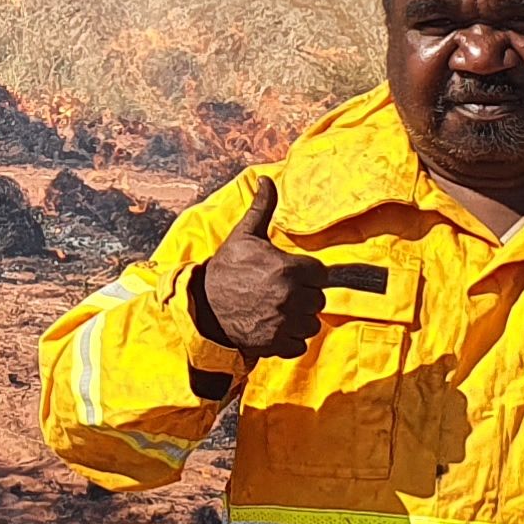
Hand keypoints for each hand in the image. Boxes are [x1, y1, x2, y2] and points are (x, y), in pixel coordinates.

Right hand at [191, 177, 330, 358]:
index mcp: (288, 268)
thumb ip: (262, 208)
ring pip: (311, 323)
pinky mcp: (276, 344)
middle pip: (318, 299)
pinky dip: (290, 339)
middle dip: (303, 296)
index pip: (321, 274)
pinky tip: (273, 326)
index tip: (289, 273)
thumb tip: (267, 178)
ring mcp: (284, 323)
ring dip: (299, 318)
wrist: (202, 306)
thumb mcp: (244, 236)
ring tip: (278, 310)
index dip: (306, 273)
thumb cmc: (226, 268)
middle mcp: (290, 296)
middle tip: (280, 291)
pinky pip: (300, 344)